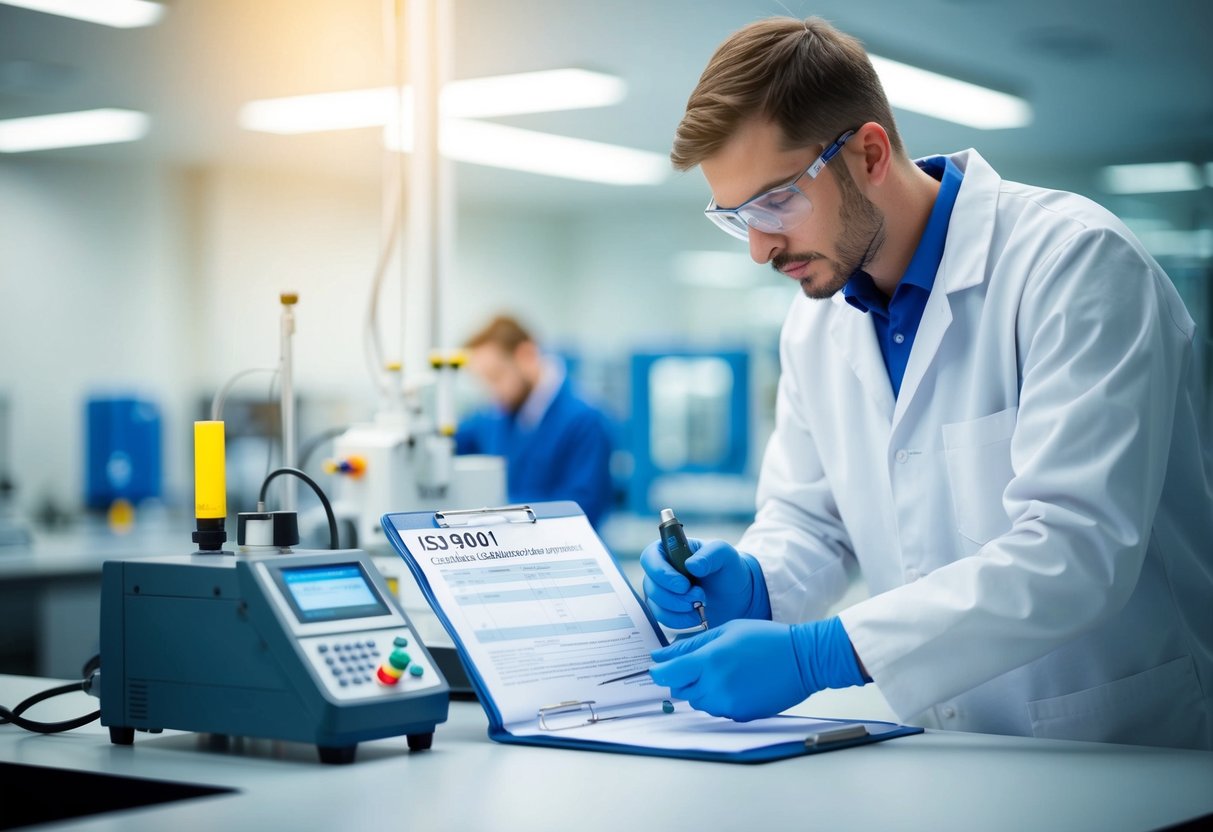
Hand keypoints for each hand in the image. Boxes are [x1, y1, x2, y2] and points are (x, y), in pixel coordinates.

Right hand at [640, 538, 763, 629]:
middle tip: (700, 597)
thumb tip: (691, 565)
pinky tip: (696, 616)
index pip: (650, 558)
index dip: (662, 573)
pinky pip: (662, 619)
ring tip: (701, 606)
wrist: (737, 596)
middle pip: (650, 585)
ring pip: (655, 604)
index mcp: (669, 549)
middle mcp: (661, 570)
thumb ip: (711, 554)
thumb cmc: (728, 569)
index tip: (683, 585)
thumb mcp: (725, 555)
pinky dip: (679, 621)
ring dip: (678, 609)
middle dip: (675, 596)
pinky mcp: (666, 610)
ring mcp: (661, 591)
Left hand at [648, 617, 866, 721]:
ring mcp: (728, 704)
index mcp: (709, 661)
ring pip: (698, 702)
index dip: (660, 671)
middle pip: (681, 691)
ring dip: (702, 689)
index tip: (661, 667)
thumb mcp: (726, 631)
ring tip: (725, 671)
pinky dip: (720, 699)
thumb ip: (689, 645)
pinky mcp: (740, 716)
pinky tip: (738, 683)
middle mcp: (716, 686)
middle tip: (704, 663)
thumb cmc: (766, 639)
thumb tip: (659, 655)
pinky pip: (718, 710)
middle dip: (684, 678)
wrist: (803, 659)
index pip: (667, 675)